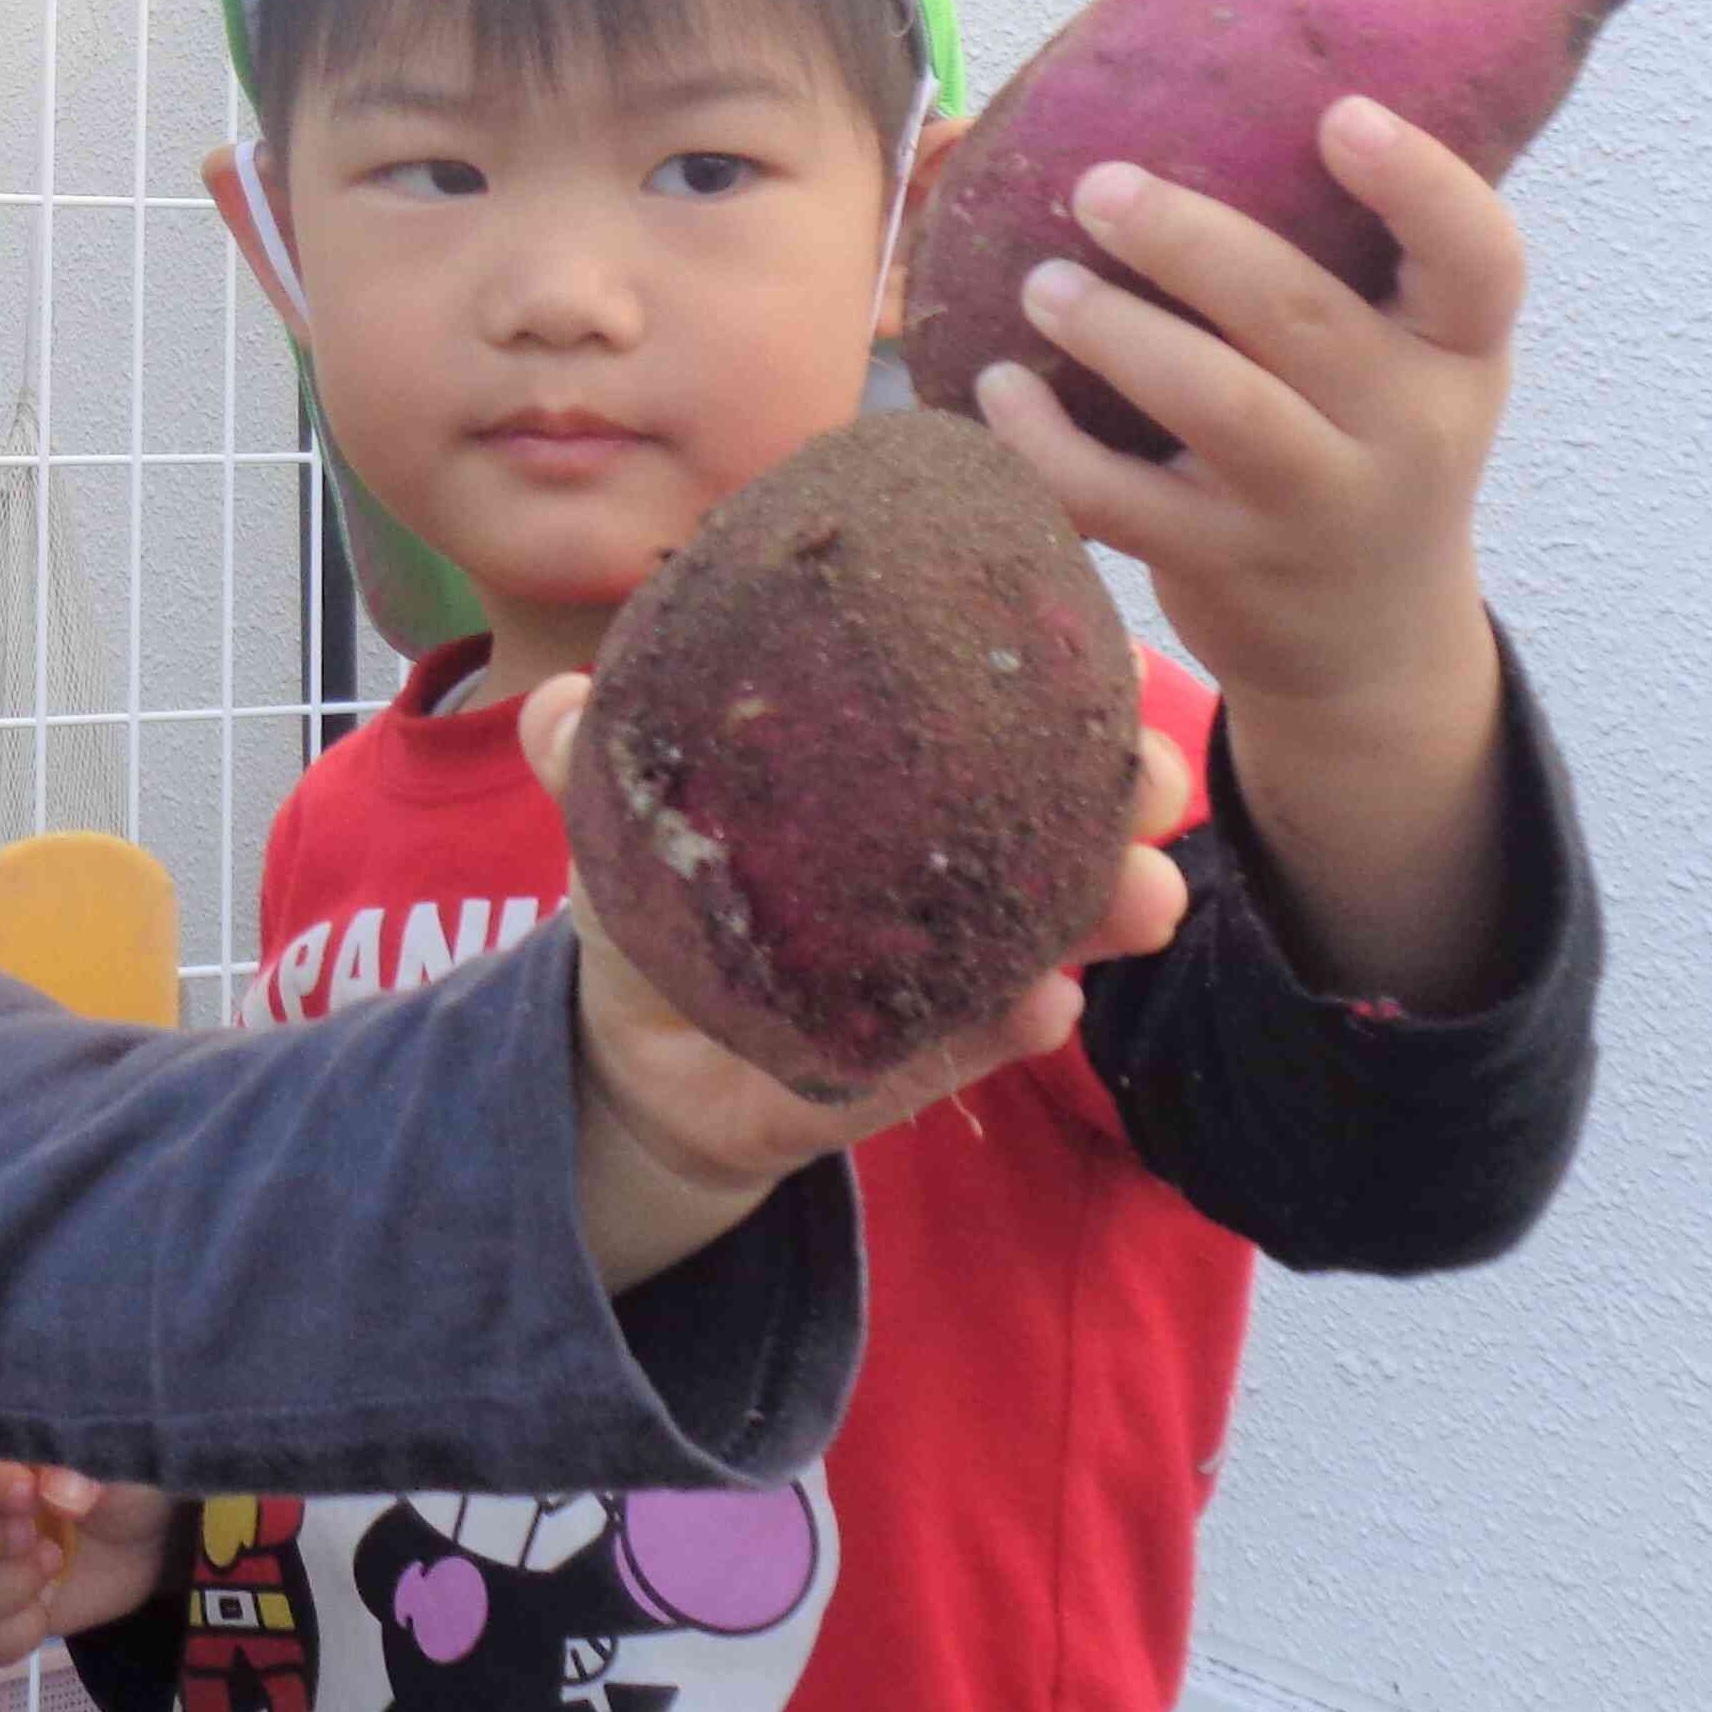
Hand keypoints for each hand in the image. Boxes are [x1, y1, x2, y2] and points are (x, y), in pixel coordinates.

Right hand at [0, 1442, 178, 1667]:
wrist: (143, 1535)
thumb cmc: (116, 1472)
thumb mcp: (116, 1453)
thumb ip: (84, 1460)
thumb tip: (56, 1492)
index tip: (29, 1490)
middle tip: (33, 1533)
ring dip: (4, 1587)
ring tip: (53, 1561)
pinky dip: (17, 1630)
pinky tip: (48, 1601)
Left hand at [517, 676, 1194, 1283]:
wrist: (634, 1046)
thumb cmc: (661, 891)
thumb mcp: (624, 809)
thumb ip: (591, 751)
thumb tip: (560, 702)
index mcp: (893, 778)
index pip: (995, 717)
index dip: (1062, 685)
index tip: (1104, 659)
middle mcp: (946, 862)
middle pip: (1065, 815)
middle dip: (1125, 794)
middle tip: (1151, 782)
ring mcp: (954, 962)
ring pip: (1059, 928)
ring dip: (1110, 909)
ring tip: (1144, 899)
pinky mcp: (931, 1052)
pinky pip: (992, 1036)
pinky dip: (1021, 1020)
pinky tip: (1045, 1006)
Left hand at [968, 98, 1516, 1000]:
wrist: (1371, 644)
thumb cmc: (1360, 446)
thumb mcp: (1402, 361)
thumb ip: (1344, 260)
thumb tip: (1205, 94)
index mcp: (1457, 352)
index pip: (1480, 259)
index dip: (1418, 183)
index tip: (1339, 112)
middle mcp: (1406, 428)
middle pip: (1301, 316)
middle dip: (1190, 242)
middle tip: (1098, 185)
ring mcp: (1316, 506)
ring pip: (1215, 404)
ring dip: (1114, 333)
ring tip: (1041, 285)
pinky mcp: (1227, 567)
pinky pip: (1119, 502)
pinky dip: (1042, 446)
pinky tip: (994, 392)